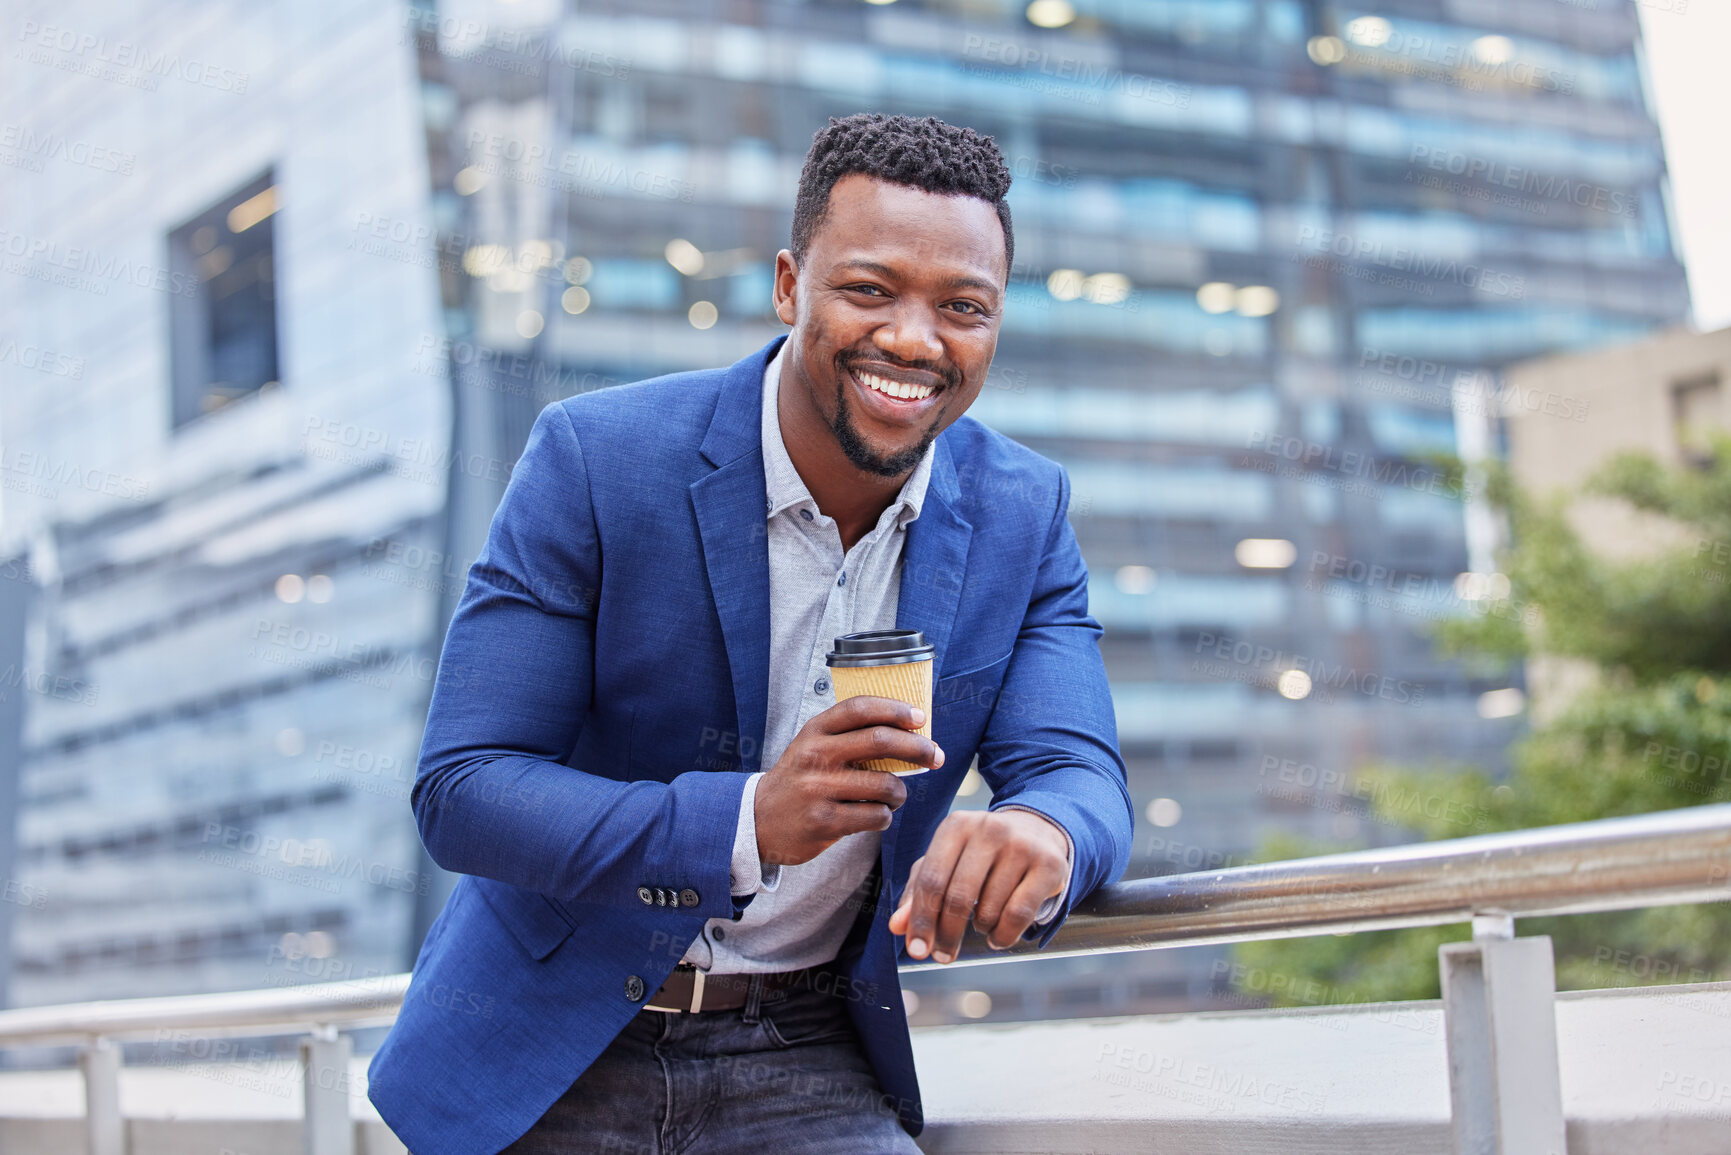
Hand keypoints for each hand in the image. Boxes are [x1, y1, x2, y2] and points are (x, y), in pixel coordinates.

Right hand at [754, 696, 943, 867]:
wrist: (758, 820)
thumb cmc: (799, 779)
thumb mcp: (813, 745)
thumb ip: (849, 735)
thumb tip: (909, 730)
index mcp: (815, 730)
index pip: (860, 708)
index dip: (895, 709)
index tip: (920, 717)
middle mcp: (815, 755)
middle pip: (879, 741)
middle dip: (917, 747)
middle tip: (935, 755)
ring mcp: (818, 789)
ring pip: (884, 785)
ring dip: (900, 792)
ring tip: (895, 795)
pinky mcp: (824, 822)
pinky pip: (875, 817)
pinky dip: (885, 817)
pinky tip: (875, 815)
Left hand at [888, 809, 1067, 962]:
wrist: (1037, 833)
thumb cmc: (980, 854)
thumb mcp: (945, 863)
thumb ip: (917, 893)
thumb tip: (897, 927)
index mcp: (956, 826)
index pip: (930, 880)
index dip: (921, 920)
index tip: (917, 950)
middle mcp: (989, 829)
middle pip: (957, 898)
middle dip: (947, 934)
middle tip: (943, 956)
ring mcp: (1021, 845)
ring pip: (988, 911)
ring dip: (979, 929)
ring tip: (982, 920)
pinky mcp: (1048, 865)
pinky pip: (1018, 917)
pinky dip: (1003, 936)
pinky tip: (998, 936)